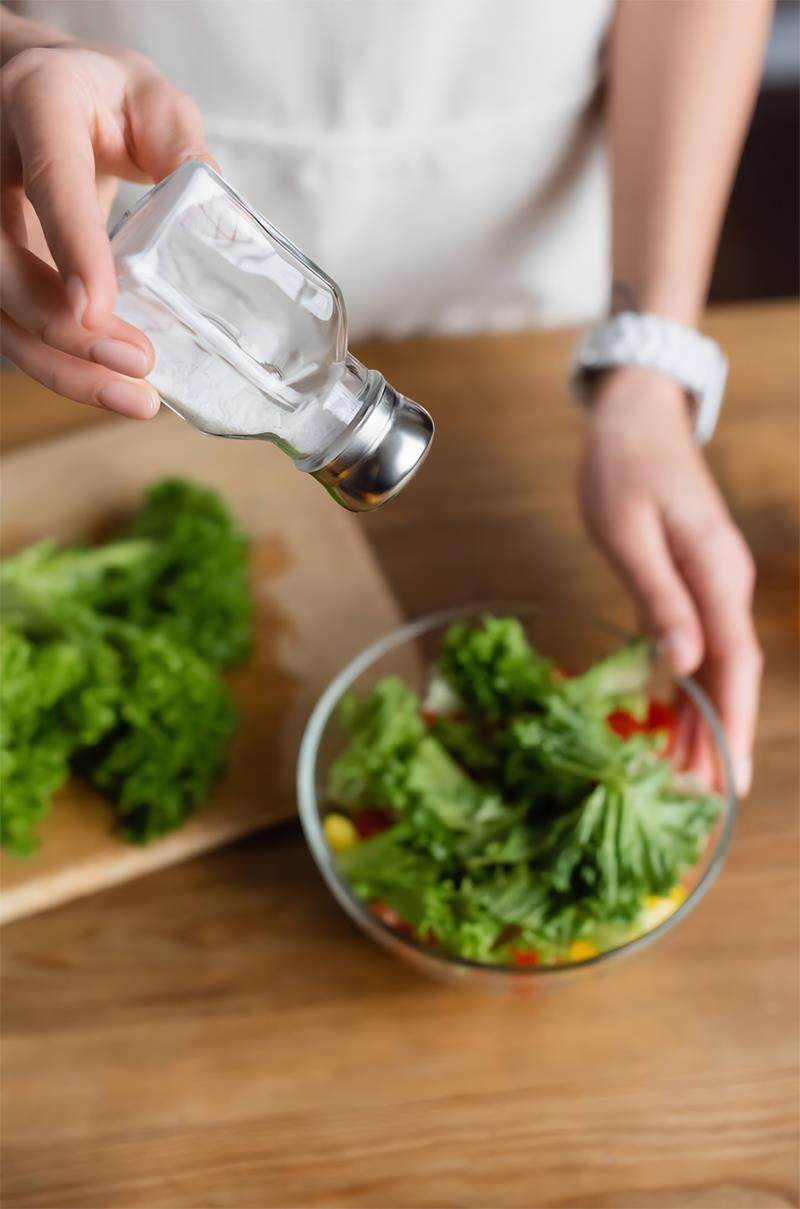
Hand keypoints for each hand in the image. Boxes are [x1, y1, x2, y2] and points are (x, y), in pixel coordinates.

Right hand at [0, 32, 212, 416]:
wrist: (37, 91)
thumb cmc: (100, 99)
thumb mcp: (152, 101)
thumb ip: (184, 150)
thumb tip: (223, 225)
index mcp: (37, 105)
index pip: (50, 181)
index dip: (71, 246)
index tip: (96, 308)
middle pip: (3, 262)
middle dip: (62, 328)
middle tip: (139, 362)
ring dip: (62, 367)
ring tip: (135, 400)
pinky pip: (12, 327)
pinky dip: (61, 367)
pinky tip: (112, 390)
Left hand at [579, 366, 761, 795]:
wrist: (636, 415)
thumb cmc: (623, 466)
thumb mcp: (630, 531)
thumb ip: (659, 596)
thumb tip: (685, 663)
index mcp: (716, 575)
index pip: (735, 666)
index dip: (732, 726)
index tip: (729, 782)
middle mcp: (724, 585)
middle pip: (730, 676)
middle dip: (718, 738)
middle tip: (699, 801)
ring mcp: (712, 584)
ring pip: (714, 666)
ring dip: (703, 719)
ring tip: (686, 774)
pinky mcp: (692, 581)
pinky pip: (696, 646)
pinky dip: (686, 687)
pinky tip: (672, 718)